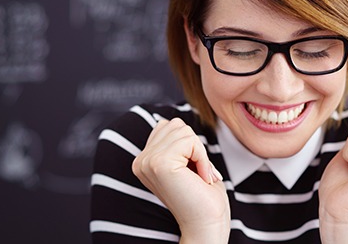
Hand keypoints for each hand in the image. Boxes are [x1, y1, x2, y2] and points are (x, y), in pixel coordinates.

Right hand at [132, 118, 229, 242]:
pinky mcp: (159, 164)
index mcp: (143, 161)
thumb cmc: (204, 198)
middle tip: (198, 175)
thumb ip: (174, 143)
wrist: (207, 226)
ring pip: (183, 130)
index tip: (193, 172)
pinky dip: (202, 158)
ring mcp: (147, 161)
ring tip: (198, 177)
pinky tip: (199, 178)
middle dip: (195, 147)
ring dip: (200, 153)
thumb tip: (170, 121)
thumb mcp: (185, 162)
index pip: (169, 126)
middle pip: (176, 124)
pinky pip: (190, 141)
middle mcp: (140, 161)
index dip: (190, 145)